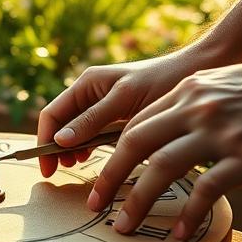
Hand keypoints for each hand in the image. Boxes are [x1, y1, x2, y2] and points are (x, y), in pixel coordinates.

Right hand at [37, 50, 200, 177]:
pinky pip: (95, 132)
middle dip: (57, 147)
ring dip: (73, 149)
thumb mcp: (125, 99)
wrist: (197, 71)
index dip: (44, 142)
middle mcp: (91, 92)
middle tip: (64, 171)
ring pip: (76, 130)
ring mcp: (104, 104)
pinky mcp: (119, 114)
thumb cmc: (162, 79)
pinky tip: (95, 156)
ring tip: (78, 165)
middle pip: (61, 124)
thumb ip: (93, 119)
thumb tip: (60, 140)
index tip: (48, 169)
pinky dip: (90, 146)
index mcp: (86, 84)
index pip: (51, 115)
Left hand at [87, 53, 241, 240]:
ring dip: (135, 202)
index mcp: (189, 89)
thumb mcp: (227, 82)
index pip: (137, 122)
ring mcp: (221, 133)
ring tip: (122, 227)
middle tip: (95, 205)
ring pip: (160, 169)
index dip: (113, 152)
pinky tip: (178, 233)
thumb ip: (197, 102)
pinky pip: (205, 190)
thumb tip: (176, 129)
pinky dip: (187, 215)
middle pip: (134, 144)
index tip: (102, 175)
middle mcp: (197, 107)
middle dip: (109, 178)